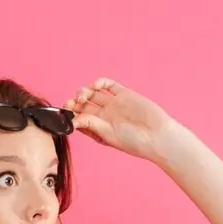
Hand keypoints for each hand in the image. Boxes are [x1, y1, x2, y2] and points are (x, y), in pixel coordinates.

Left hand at [62, 78, 179, 162]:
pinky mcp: (124, 94)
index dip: (70, 114)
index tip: (65, 112)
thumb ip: (90, 124)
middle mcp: (104, 116)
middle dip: (74, 102)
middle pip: (83, 105)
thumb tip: (72, 120)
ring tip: (83, 96)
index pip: (78, 119)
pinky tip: (96, 85)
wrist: (157, 135)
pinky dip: (99, 82)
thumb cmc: (133, 141)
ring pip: (93, 93)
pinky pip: (108, 85)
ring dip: (84, 92)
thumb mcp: (107, 134)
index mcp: (98, 129)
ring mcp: (113, 104)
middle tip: (70, 103)